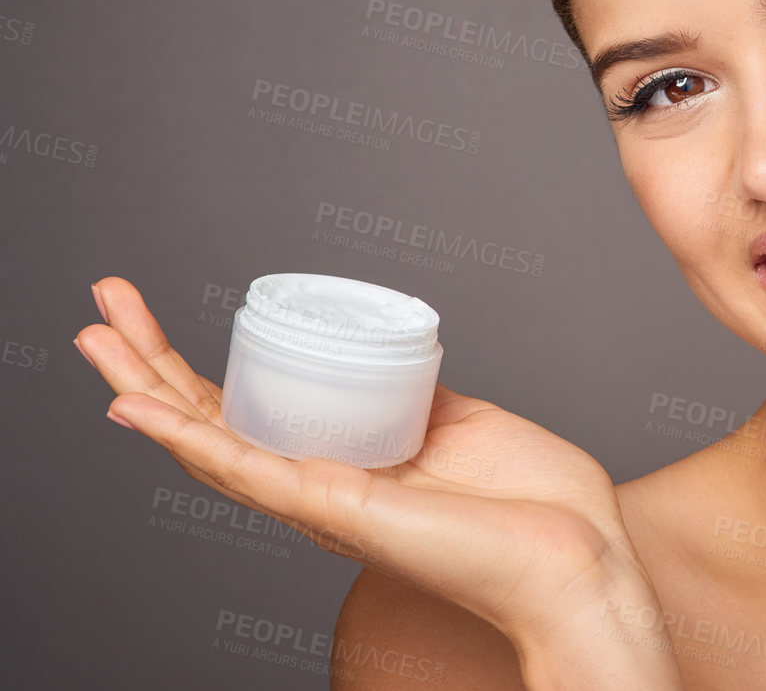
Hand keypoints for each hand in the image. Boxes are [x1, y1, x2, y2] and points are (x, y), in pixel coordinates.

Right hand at [76, 276, 683, 689]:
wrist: (575, 555)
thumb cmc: (530, 504)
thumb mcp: (456, 424)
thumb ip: (411, 397)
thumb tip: (388, 357)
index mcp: (343, 465)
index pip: (248, 411)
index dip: (195, 368)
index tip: (156, 316)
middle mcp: (319, 487)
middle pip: (212, 421)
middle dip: (149, 363)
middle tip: (101, 306)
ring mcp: (321, 501)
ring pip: (209, 443)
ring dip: (145, 389)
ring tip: (95, 341)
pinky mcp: (335, 508)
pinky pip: (247, 471)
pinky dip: (186, 439)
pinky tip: (137, 410)